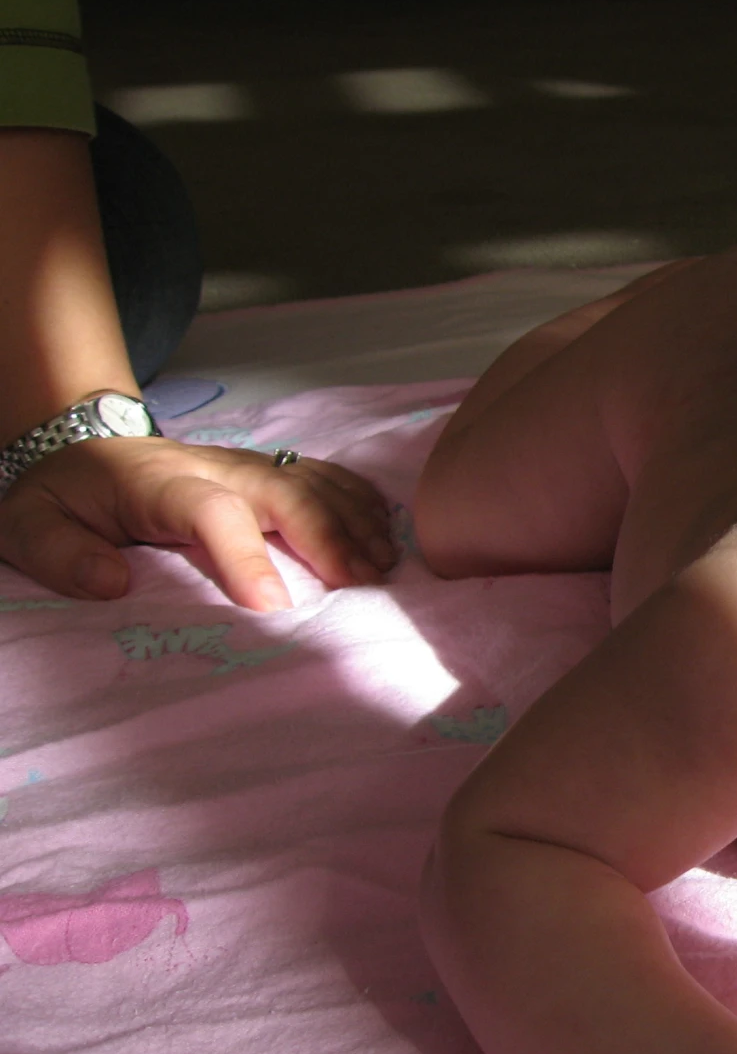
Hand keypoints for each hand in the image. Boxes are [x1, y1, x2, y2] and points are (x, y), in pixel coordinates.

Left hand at [0, 435, 394, 609]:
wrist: (75, 445)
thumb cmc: (61, 496)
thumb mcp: (27, 524)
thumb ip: (60, 554)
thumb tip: (113, 584)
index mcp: (156, 483)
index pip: (213, 511)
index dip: (246, 556)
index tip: (273, 607)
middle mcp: (213, 466)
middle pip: (284, 489)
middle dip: (328, 535)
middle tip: (362, 582)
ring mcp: (244, 463)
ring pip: (311, 480)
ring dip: (352, 519)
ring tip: (383, 563)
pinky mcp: (264, 468)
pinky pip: (322, 473)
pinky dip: (358, 498)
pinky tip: (384, 528)